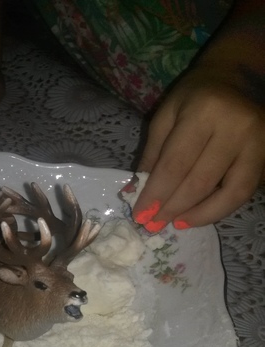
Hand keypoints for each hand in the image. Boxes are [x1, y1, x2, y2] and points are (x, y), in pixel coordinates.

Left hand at [134, 71, 264, 231]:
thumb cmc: (193, 98)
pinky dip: (219, 209)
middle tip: (153, 225)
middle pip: (200, 181)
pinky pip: (243, 191)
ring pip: (229, 192)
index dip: (156, 194)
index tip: (140, 215)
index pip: (175, 164)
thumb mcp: (164, 117)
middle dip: (173, 208)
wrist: (235, 80)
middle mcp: (236, 127)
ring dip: (199, 215)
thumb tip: (135, 193)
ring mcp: (258, 142)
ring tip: (175, 224)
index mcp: (204, 112)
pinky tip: (196, 216)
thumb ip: (151, 155)